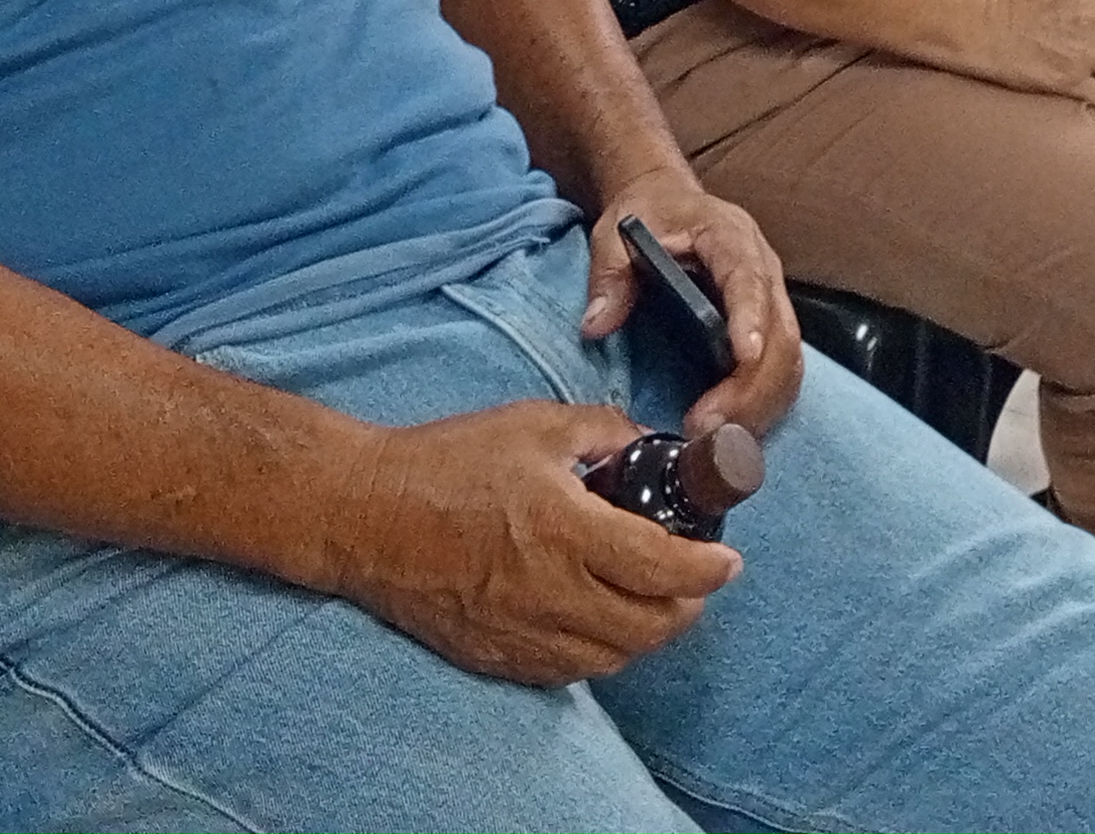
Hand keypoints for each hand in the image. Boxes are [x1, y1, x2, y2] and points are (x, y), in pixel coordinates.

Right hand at [314, 399, 736, 685]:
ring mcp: (520, 632)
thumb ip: (603, 430)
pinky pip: (566, 672)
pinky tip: (601, 622)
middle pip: (648, 627)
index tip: (728, 561)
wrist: (366, 513)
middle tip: (698, 583)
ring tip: (656, 603)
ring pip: (611, 658)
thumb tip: (643, 442)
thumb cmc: (446, 462)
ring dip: (646, 635)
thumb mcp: (534, 423)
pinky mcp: (493, 655)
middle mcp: (548, 592)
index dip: (708, 571)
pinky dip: (599, 653)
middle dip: (687, 608)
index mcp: (564, 530)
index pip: (662, 569)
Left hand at [583, 169, 804, 438]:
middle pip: (780, 334)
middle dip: (750, 387)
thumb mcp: (615, 233)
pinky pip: (781, 372)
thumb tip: (596, 326)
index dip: (751, 318)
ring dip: (758, 405)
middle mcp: (764, 269)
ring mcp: (771, 300)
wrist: (668, 200)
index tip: (744, 356)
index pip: (749, 279)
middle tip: (706, 428)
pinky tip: (729, 430)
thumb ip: (608, 276)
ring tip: (714, 439)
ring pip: (788, 360)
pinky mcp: (768, 327)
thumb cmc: (648, 214)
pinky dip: (762, 405)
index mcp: (730, 237)